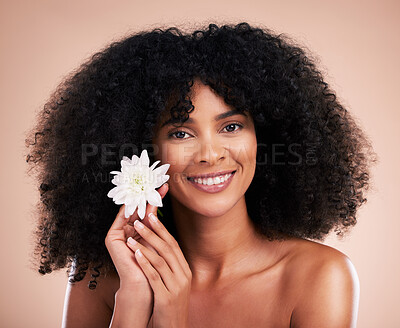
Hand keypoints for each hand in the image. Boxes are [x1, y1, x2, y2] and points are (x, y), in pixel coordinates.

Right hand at [105, 183, 168, 290]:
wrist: (146, 284)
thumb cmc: (154, 264)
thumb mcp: (155, 237)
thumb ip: (153, 220)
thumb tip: (157, 199)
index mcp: (138, 231)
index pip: (146, 211)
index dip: (155, 198)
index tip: (165, 186)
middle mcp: (127, 231)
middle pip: (138, 209)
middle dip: (148, 195)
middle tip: (159, 182)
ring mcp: (118, 234)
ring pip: (130, 211)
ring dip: (139, 198)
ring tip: (150, 186)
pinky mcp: (111, 238)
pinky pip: (121, 219)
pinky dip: (128, 208)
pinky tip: (137, 197)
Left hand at [126, 210, 191, 327]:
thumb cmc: (170, 304)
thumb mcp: (175, 282)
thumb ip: (170, 266)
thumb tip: (159, 247)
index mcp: (185, 270)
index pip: (174, 245)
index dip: (162, 230)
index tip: (152, 217)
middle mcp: (183, 276)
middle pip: (168, 249)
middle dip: (153, 232)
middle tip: (141, 219)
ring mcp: (176, 287)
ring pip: (160, 260)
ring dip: (145, 245)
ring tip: (132, 235)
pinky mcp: (166, 297)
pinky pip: (154, 276)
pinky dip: (145, 263)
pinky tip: (136, 254)